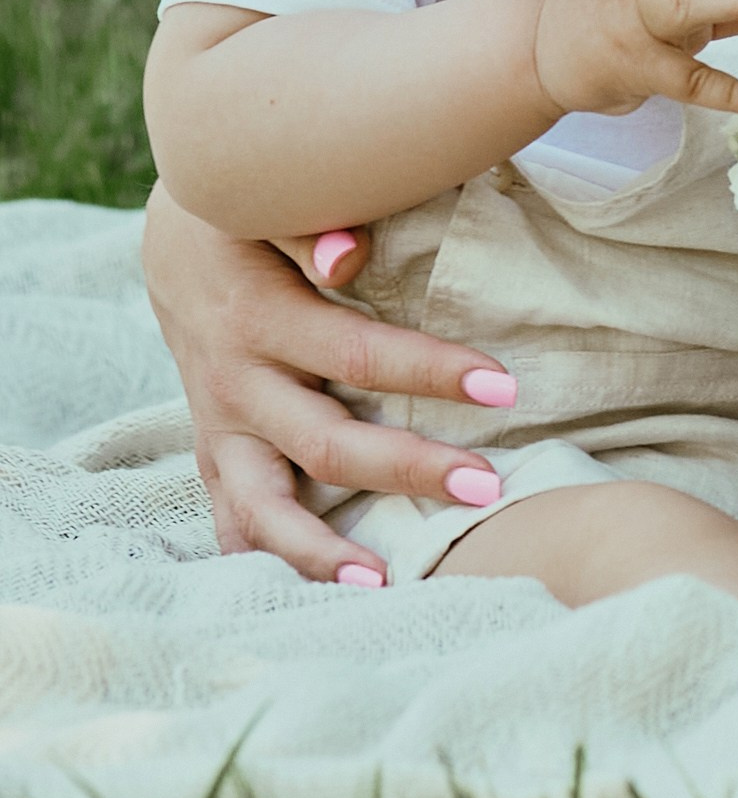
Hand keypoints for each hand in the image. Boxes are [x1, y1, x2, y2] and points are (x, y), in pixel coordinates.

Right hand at [143, 184, 521, 586]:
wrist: (176, 241)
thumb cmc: (248, 213)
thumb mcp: (270, 202)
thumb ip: (312, 228)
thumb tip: (350, 258)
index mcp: (259, 318)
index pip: (358, 356)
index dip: (431, 371)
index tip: (502, 386)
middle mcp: (235, 385)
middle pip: (328, 445)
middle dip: (409, 470)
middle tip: (487, 486)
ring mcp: (220, 430)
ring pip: (265, 509)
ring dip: (324, 550)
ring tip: (384, 581)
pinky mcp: (214, 454)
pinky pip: (233, 521)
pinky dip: (270, 560)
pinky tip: (318, 595)